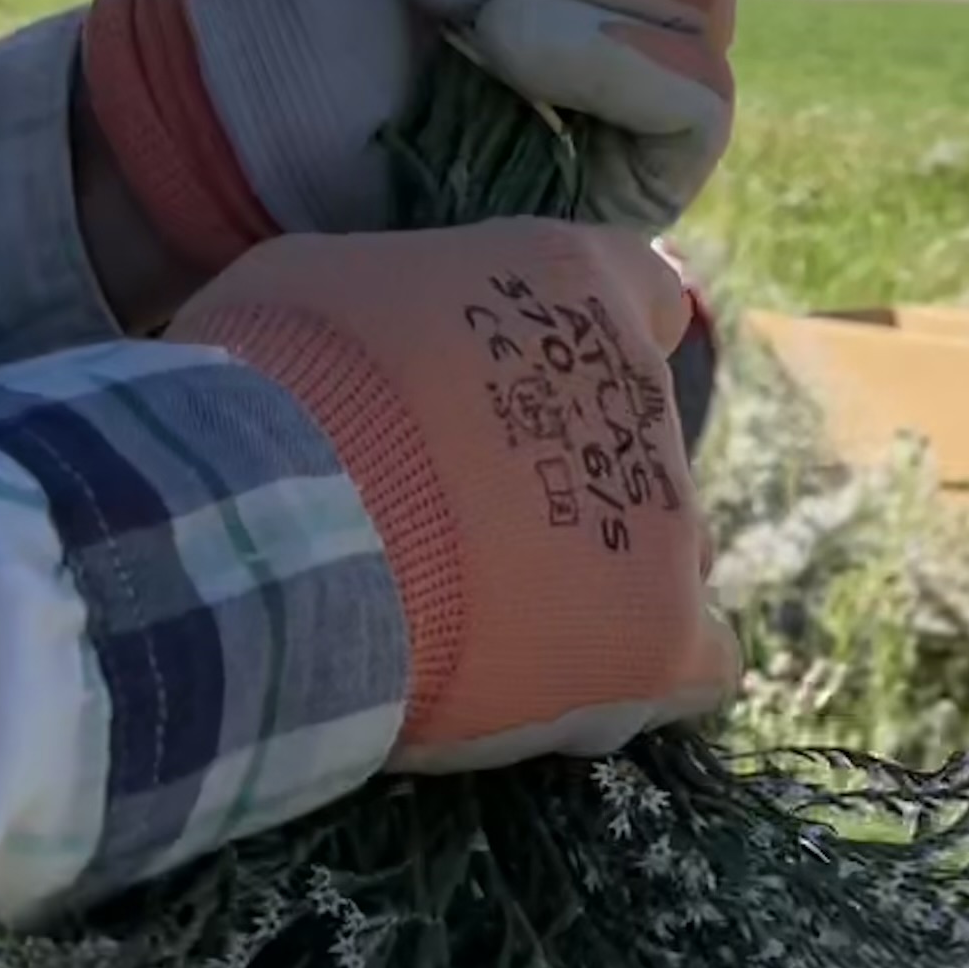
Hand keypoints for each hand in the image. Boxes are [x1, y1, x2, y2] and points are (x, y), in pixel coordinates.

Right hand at [173, 220, 741, 770]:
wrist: (271, 534)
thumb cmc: (268, 395)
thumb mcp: (316, 293)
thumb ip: (394, 317)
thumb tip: (378, 348)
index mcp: (570, 284)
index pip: (644, 291)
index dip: (598, 340)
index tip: (539, 387)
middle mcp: (641, 392)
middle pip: (640, 442)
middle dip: (573, 480)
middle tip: (468, 526)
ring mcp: (666, 521)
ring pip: (673, 554)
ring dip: (603, 580)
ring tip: (496, 618)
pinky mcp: (657, 636)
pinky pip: (700, 662)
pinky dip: (644, 673)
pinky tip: (567, 683)